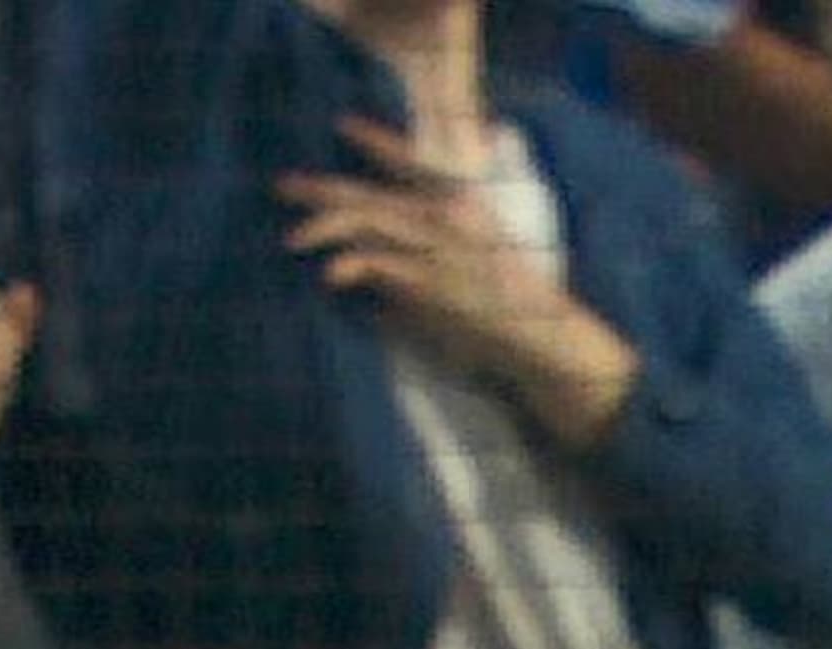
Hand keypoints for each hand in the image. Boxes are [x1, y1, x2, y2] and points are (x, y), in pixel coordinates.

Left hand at [276, 118, 639, 440]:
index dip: (380, 142)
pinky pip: (378, 260)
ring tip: (294, 239)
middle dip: (325, 188)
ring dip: (325, 225)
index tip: (345, 125)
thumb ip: (425, 283)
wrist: (547, 340)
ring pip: (369, 218)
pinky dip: (350, 263)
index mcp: (464, 209)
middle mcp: (450, 218)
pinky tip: (331, 274)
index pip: (415, 164)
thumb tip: (382, 305)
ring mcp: (440, 246)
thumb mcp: (473, 284)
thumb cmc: (512, 320)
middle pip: (375, 194)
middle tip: (285, 185)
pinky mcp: (433, 278)